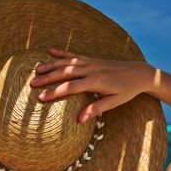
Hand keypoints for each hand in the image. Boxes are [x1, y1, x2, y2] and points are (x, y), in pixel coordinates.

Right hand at [30, 47, 153, 123]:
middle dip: (46, 78)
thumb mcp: (114, 103)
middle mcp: (91, 70)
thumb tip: (79, 120)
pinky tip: (50, 50)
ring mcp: (90, 62)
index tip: (40, 98)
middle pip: (64, 73)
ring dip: (50, 64)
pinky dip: (61, 53)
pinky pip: (74, 54)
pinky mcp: (92, 59)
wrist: (139, 73)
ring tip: (35, 69)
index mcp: (95, 82)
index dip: (54, 93)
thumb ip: (96, 110)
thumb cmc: (127, 90)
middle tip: (31, 83)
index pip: (70, 88)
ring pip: (66, 62)